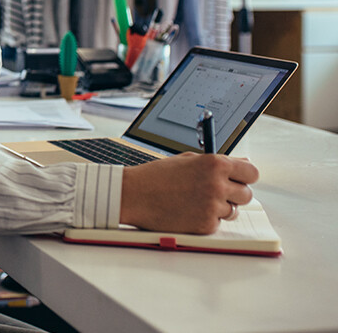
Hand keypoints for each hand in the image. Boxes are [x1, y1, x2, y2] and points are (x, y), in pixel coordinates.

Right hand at [120, 152, 258, 234]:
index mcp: (215, 164)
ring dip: (219, 208)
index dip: (245, 176)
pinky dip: (205, 219)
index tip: (238, 179)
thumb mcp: (188, 159)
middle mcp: (217, 185)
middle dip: (234, 194)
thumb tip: (243, 163)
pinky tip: (188, 211)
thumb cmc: (157, 176)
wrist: (134, 194)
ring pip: (233, 211)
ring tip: (195, 201)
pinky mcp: (206, 225)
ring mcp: (212, 207)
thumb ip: (217, 162)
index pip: (252, 172)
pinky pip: (217, 224)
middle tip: (215, 192)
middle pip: (246, 194)